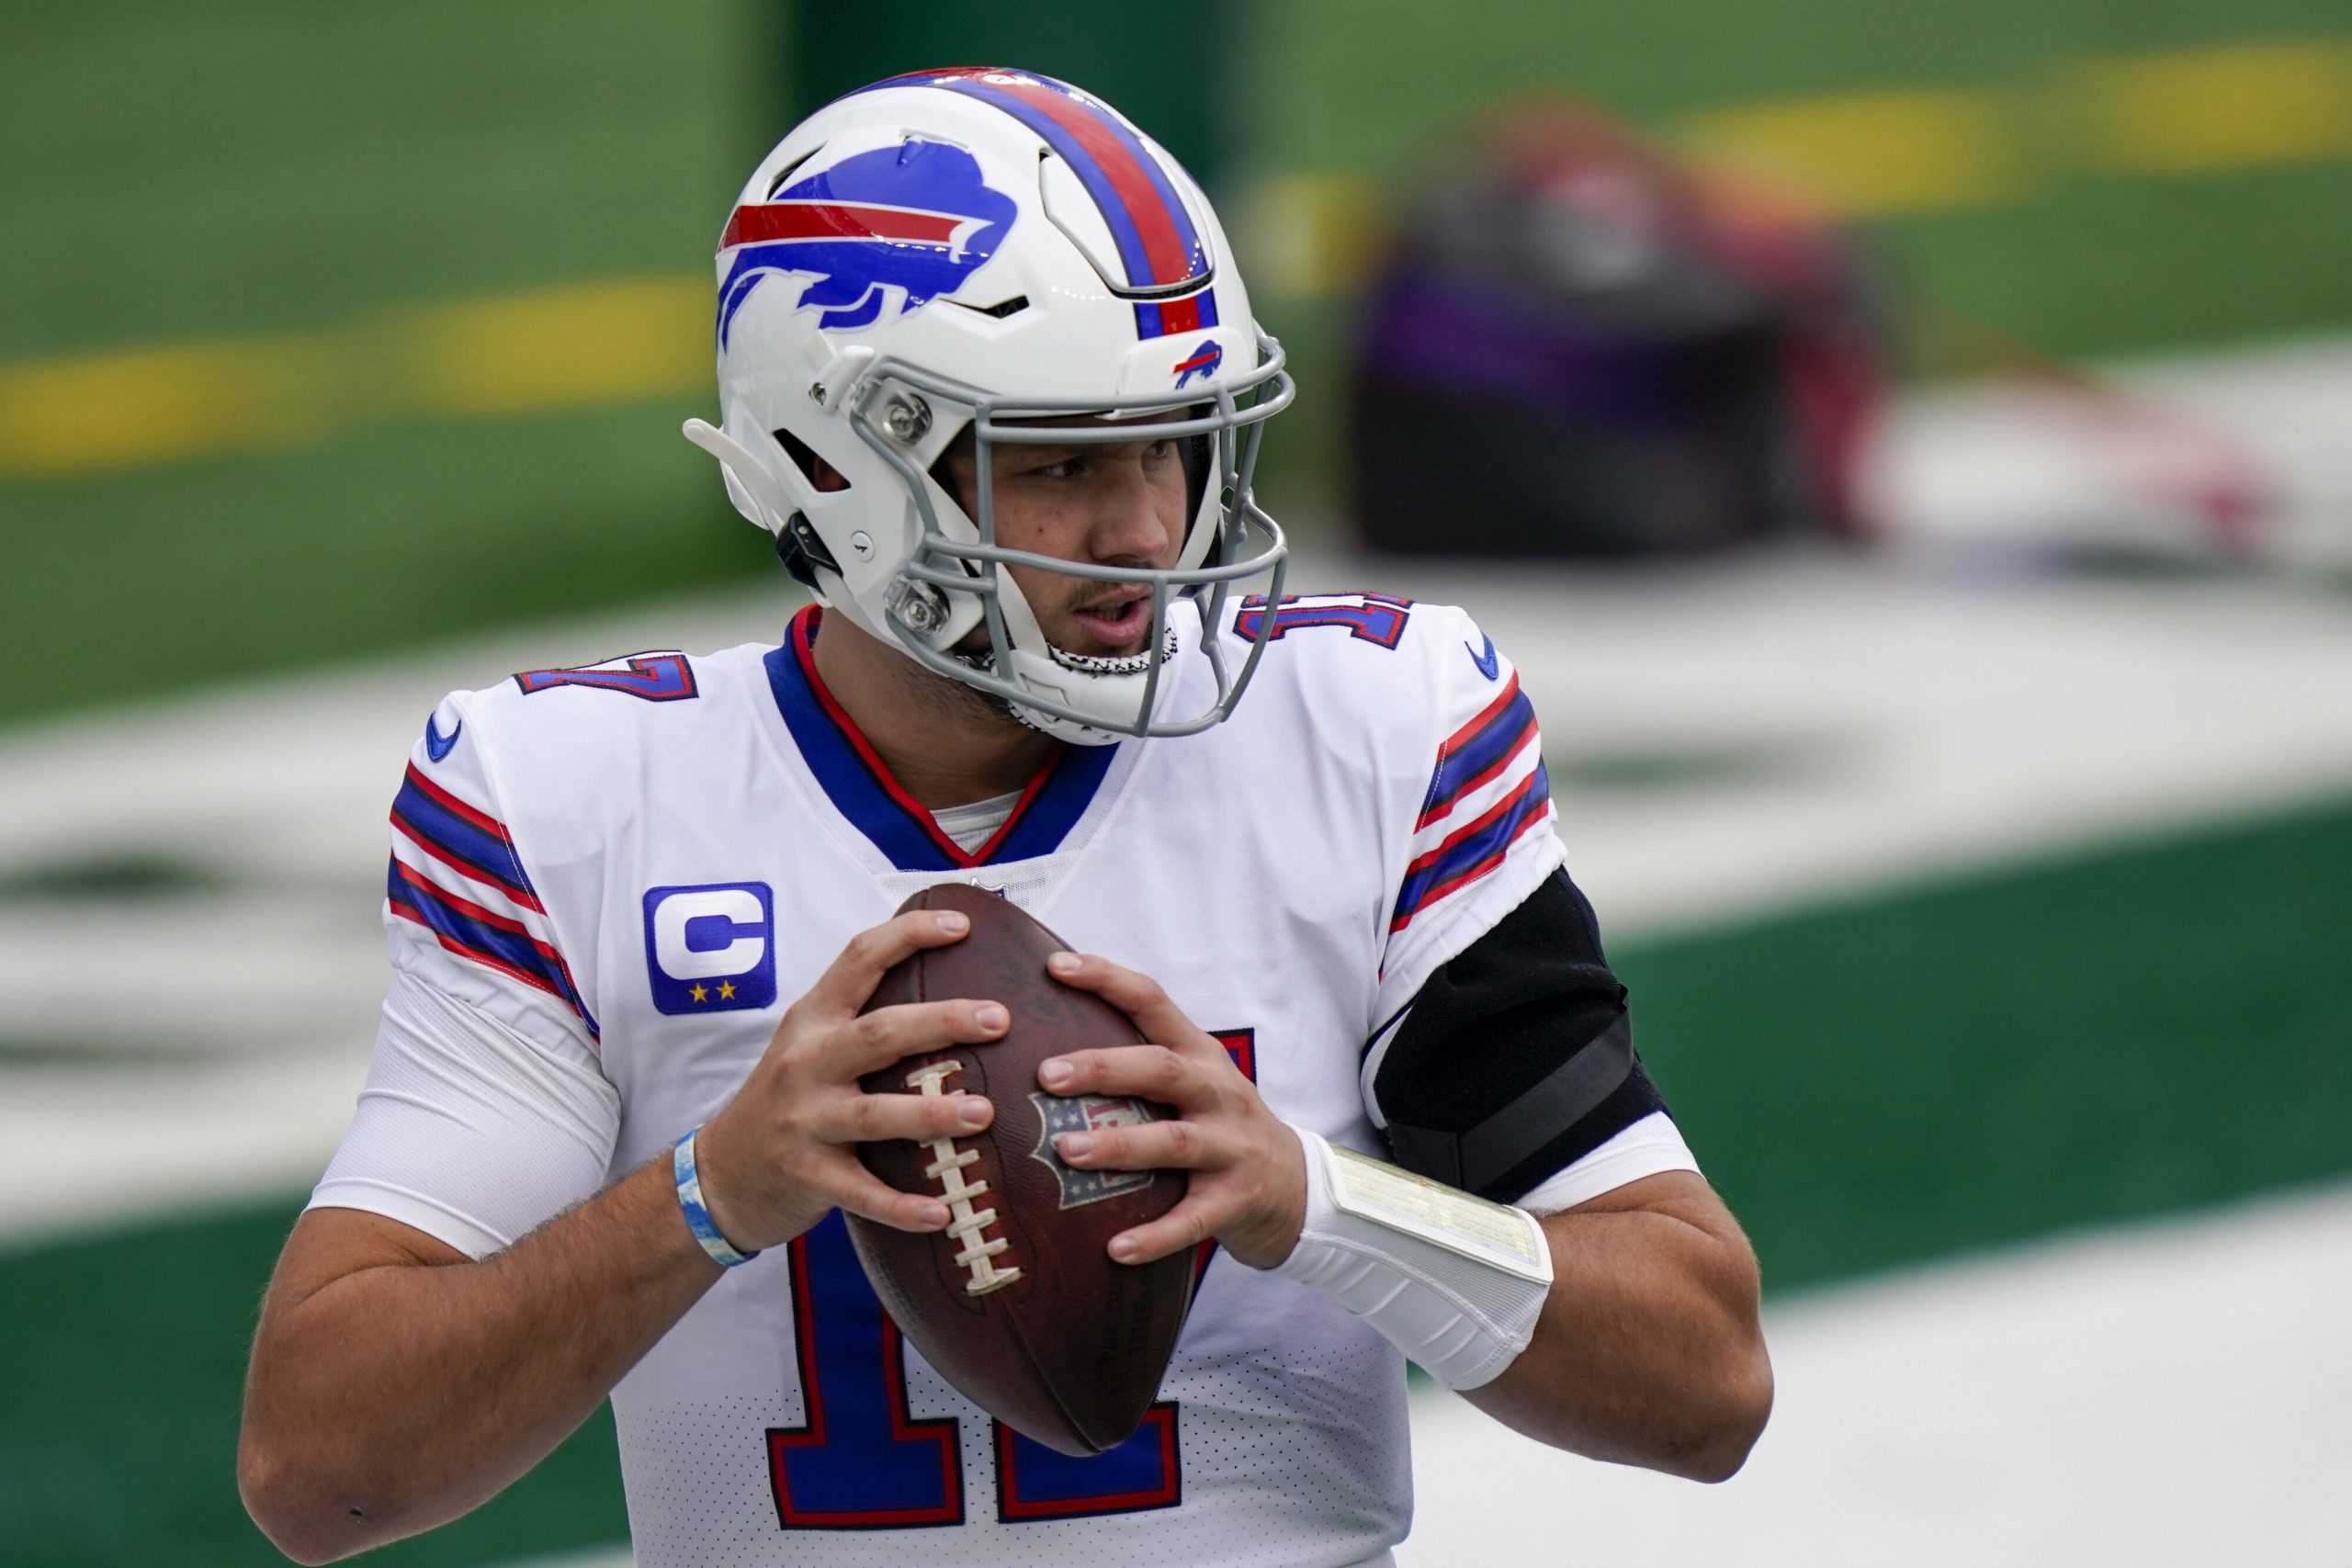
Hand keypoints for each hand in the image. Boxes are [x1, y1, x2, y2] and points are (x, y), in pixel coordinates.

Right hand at [694, 907, 1009, 1252]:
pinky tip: (943, 1212)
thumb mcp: (811, 1043)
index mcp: (814, 1018)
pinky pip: (861, 1192)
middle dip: (942, 1022)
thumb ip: (863, 1015)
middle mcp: (807, 1062)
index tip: (961, 926)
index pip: (859, 957)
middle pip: (879, 1033)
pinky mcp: (807, 1174)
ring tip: (984, 1113)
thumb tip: (953, 987)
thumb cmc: (789, 1098)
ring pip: (874, 1114)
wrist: (723, 1171)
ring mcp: (804, 1119)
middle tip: (998, 1019)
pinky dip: (902, 1206)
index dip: (909, 934)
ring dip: (931, 1113)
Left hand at [1037, 950, 1306, 1269]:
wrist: (1297, 1188)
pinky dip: (1154, 1235)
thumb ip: (1139, 1063)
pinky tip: (1114, 1249)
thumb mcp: (1195, 1084)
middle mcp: (1218, 1093)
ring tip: (1068, 1150)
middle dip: (1104, 1068)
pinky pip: (1192, 1221)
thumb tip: (1043, 1047)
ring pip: (1174, 1142)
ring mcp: (1231, 1148)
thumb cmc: (1222, 1129)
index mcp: (1200, 1056)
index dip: (1108, 979)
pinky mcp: (1236, 1201)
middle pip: (1162, 1069)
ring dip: (1119, 1145)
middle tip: (1047, 1074)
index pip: (1154, 1002)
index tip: (1055, 966)